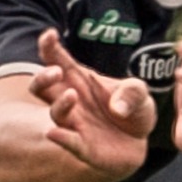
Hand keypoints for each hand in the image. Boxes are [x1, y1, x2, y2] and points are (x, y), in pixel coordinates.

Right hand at [31, 28, 154, 177]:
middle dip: (43, 78)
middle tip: (56, 71)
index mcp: (79, 80)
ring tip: (71, 95)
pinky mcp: (82, 146)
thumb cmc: (132, 109)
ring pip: (55, 113)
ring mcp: (74, 124)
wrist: (138, 142)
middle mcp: (70, 100)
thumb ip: (133, 91)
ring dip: (60, 104)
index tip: (50, 34)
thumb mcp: (139, 93)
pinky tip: (53, 133)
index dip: (49, 47)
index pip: (57, 60)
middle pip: (42, 87)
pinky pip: (68, 142)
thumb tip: (118, 107)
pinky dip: (61, 138)